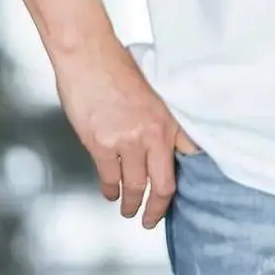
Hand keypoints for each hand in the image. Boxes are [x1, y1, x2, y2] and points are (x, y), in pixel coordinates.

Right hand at [53, 35, 198, 228]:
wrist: (89, 55)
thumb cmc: (118, 67)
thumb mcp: (153, 89)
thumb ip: (163, 117)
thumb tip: (174, 141)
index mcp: (168, 117)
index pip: (185, 159)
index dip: (182, 182)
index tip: (177, 194)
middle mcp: (152, 132)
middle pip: (162, 184)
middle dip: (157, 208)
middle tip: (151, 219)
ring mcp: (126, 140)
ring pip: (133, 186)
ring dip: (130, 203)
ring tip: (128, 208)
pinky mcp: (101, 145)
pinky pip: (109, 179)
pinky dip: (109, 190)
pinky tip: (110, 191)